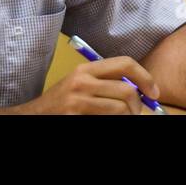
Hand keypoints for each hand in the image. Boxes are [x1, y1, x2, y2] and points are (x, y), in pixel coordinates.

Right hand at [20, 56, 157, 114]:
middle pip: (127, 89)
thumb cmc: (60, 103)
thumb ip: (106, 82)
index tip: (154, 93)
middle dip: (138, 105)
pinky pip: (107, 119)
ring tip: (124, 119)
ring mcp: (77, 100)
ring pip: (120, 108)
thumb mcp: (80, 84)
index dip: (145, 77)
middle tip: (137, 113)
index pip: (125, 63)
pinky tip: (110, 122)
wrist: (31, 116)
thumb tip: (141, 89)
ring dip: (129, 117)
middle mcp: (81, 81)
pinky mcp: (74, 116)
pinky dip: (115, 122)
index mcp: (86, 68)